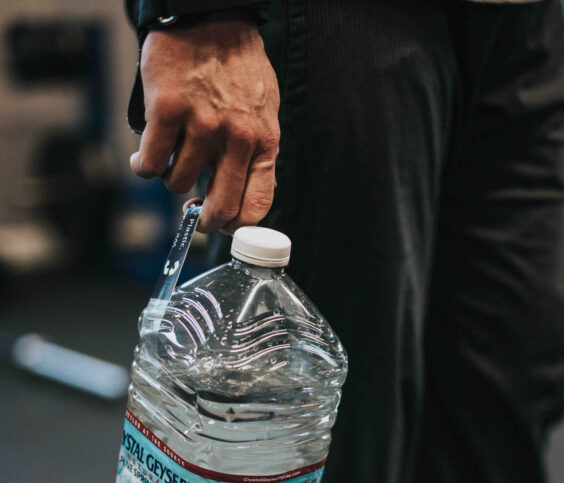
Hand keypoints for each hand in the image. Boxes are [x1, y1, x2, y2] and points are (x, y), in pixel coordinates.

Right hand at [130, 16, 279, 232]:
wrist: (207, 16)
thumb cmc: (235, 65)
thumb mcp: (262, 110)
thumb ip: (256, 152)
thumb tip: (247, 195)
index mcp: (263, 140)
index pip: (256, 204)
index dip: (237, 225)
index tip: (224, 226)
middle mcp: (236, 137)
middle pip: (220, 207)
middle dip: (205, 220)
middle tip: (195, 215)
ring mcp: (201, 125)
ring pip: (179, 184)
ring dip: (171, 178)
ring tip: (172, 158)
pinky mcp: (166, 112)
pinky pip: (151, 164)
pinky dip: (144, 166)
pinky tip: (145, 158)